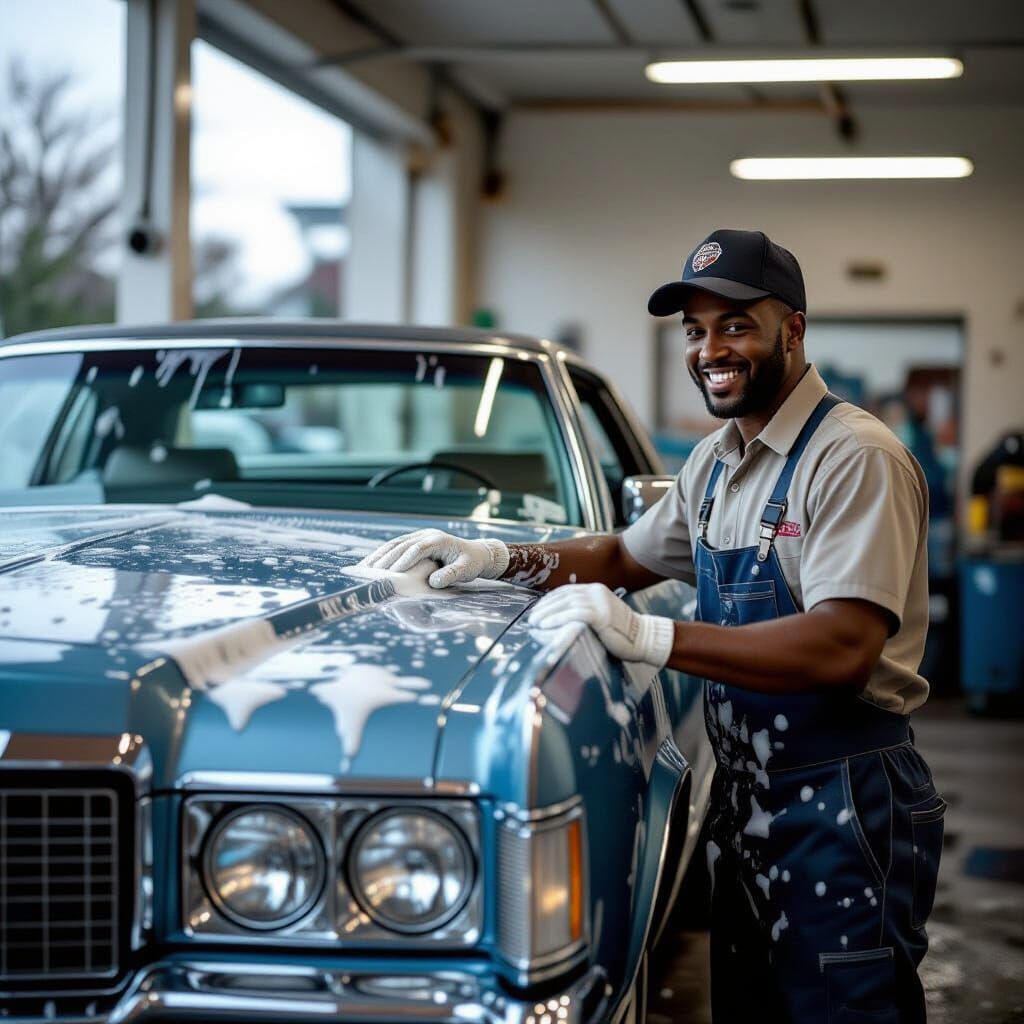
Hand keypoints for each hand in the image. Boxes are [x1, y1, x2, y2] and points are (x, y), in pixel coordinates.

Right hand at [361, 529, 509, 588]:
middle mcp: (427, 535)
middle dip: (386, 559)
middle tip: (371, 574)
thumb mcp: (466, 570)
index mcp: (439, 540)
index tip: (393, 574)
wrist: (476, 553)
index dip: (405, 560)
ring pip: (394, 544)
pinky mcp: (414, 541)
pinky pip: (394, 546)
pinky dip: (381, 555)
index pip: (418, 548)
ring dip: (378, 556)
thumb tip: (434, 582)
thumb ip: (451, 575)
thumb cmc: (471, 563)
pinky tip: (369, 565)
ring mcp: (419, 536)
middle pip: (402, 544)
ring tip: (363, 570)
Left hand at [527, 583, 675, 668]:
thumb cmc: (622, 634)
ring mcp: (599, 602)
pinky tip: (546, 625)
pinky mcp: (601, 614)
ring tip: (535, 623)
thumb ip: (585, 613)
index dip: (549, 601)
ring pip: (565, 603)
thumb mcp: (601, 617)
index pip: (566, 591)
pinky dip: (557, 619)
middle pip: (563, 596)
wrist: (644, 639)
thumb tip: (562, 620)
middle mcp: (597, 592)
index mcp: (596, 590)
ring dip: (547, 613)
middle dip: (544, 607)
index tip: (537, 610)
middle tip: (532, 618)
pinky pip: (573, 614)